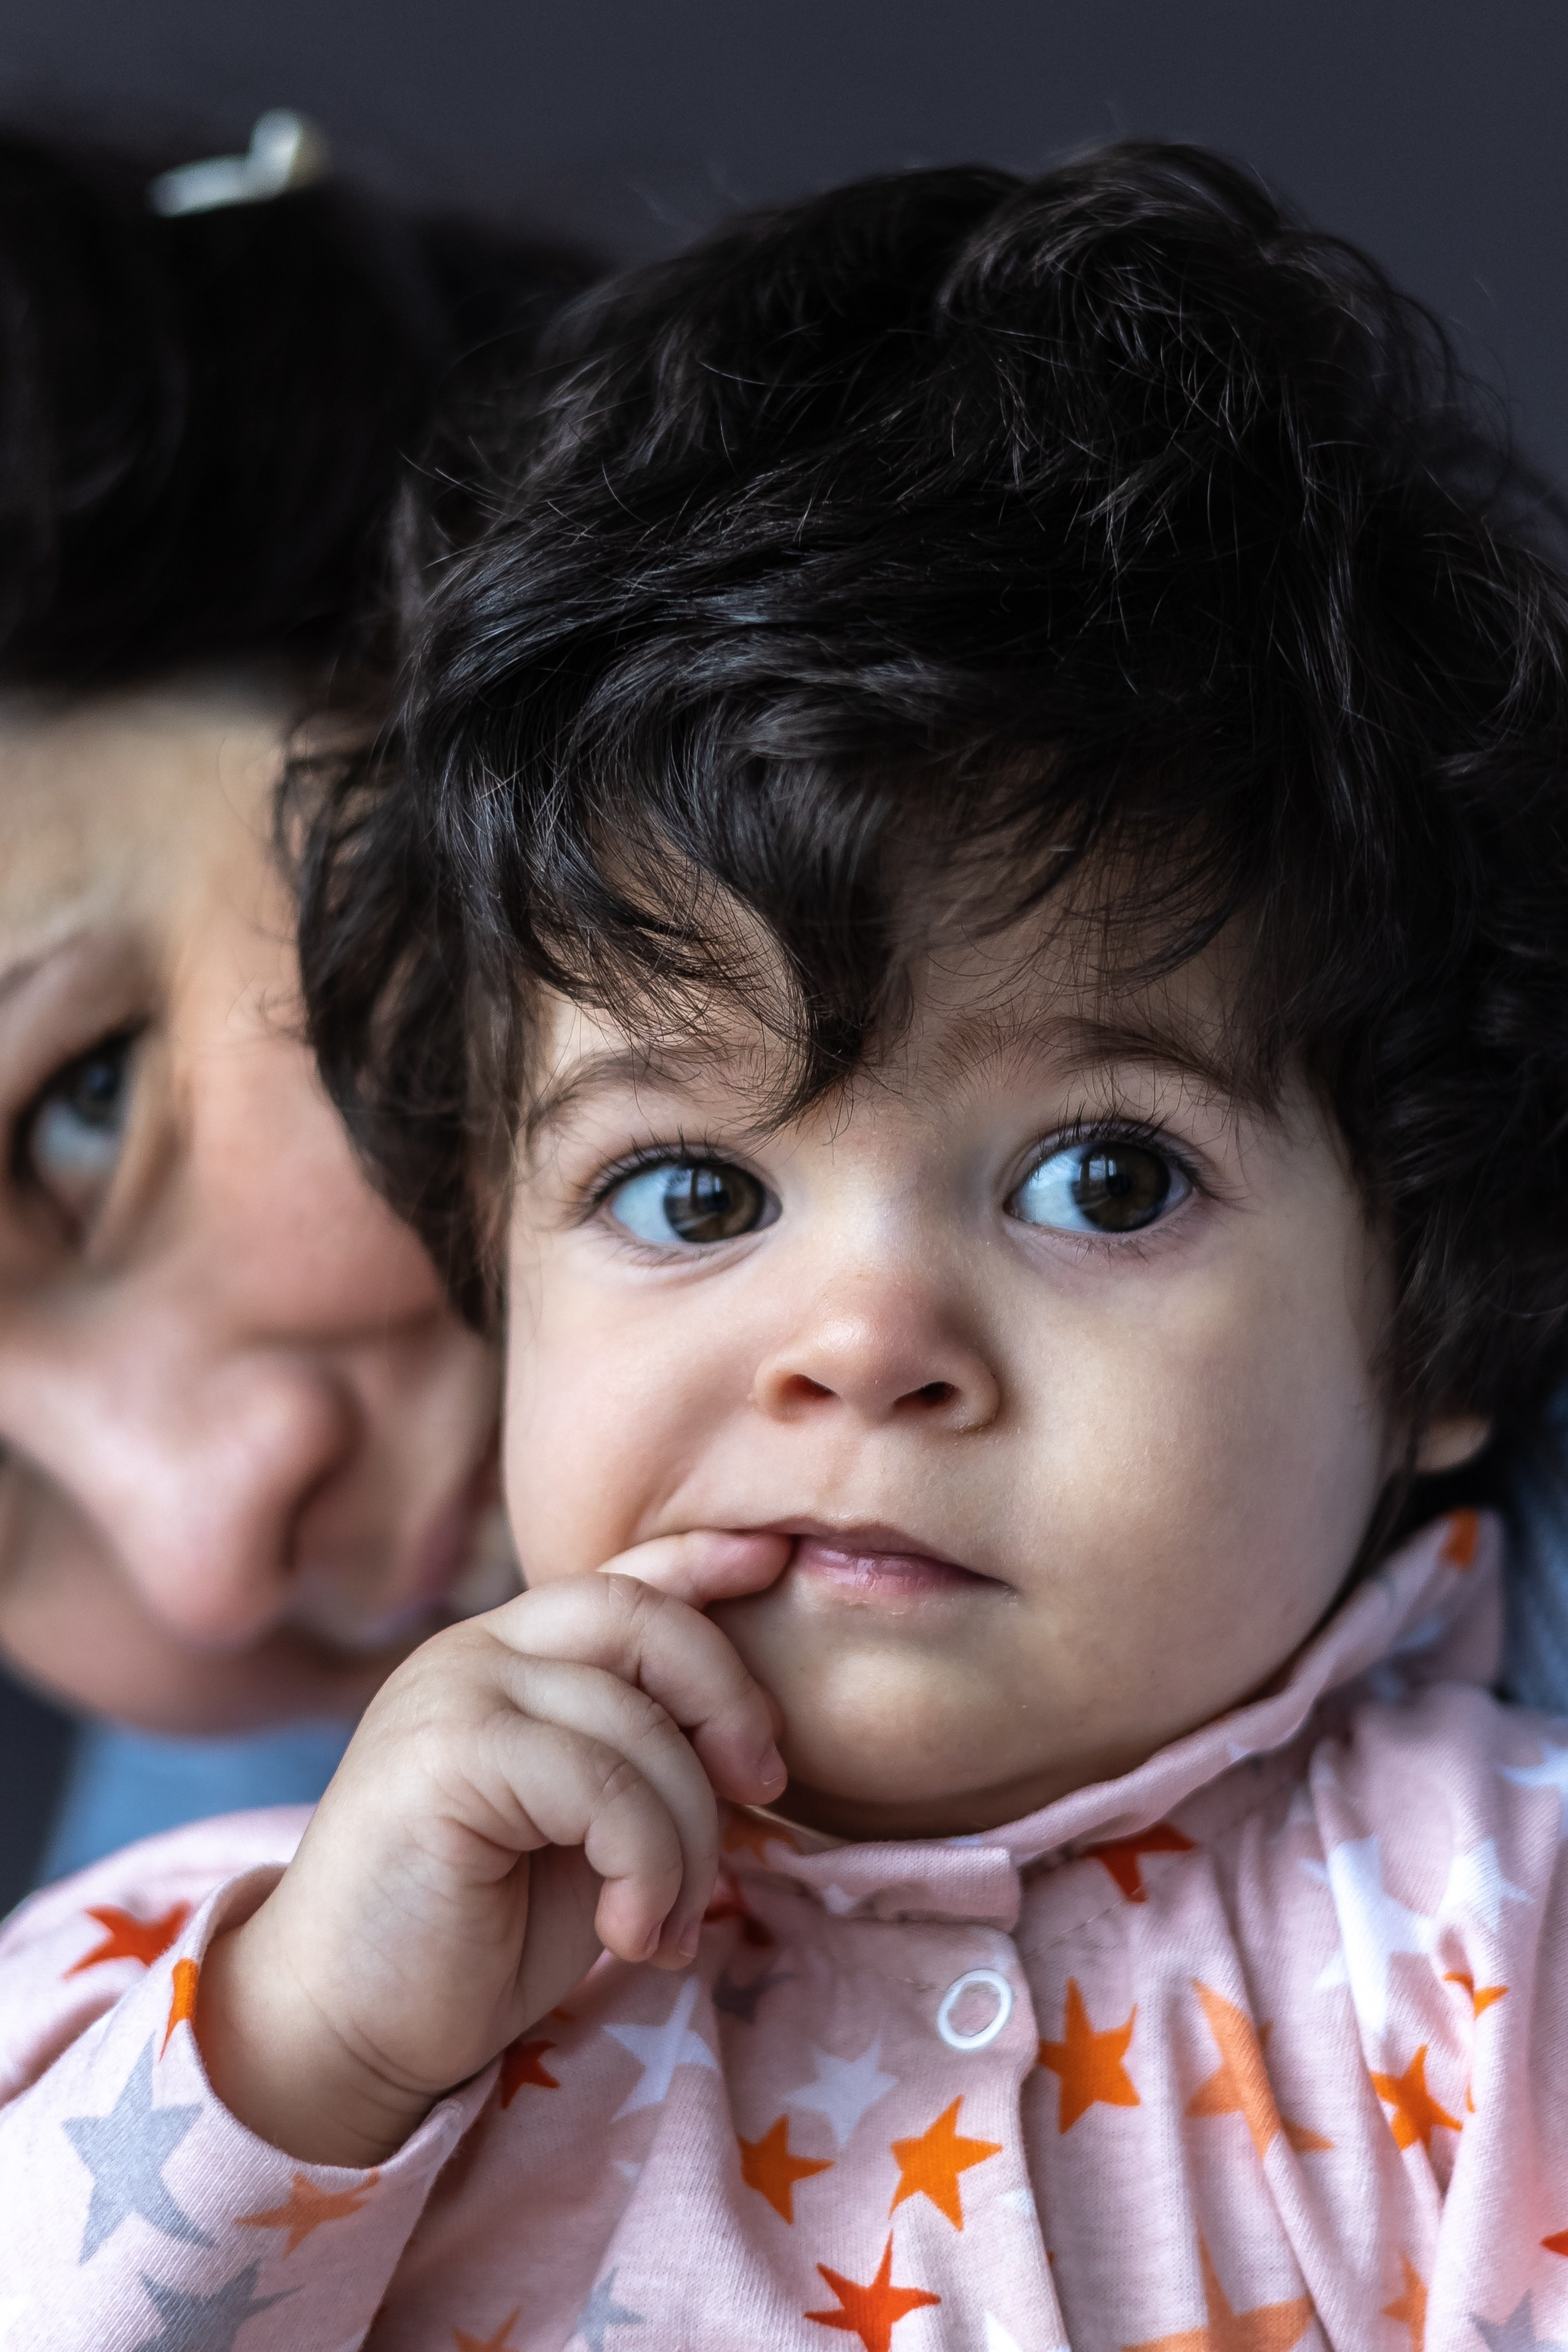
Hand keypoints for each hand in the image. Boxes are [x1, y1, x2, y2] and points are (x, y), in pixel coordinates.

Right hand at [197, 1531, 788, 2165]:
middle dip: (729, 1699)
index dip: (703, 1561)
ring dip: (689, 1838)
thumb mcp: (589, 1829)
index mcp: (507, 1655)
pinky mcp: (444, 1755)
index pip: (619, 1577)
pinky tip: (630, 1934)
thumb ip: (643, 1757)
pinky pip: (602, 1787)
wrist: (348, 2027)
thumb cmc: (479, 1932)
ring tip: (666, 1925)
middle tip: (761, 1793)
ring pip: (637, 1722)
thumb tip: (753, 1734)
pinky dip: (647, 1867)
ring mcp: (452, 1692)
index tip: (774, 1563)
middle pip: (641, 1617)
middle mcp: (474, 1651)